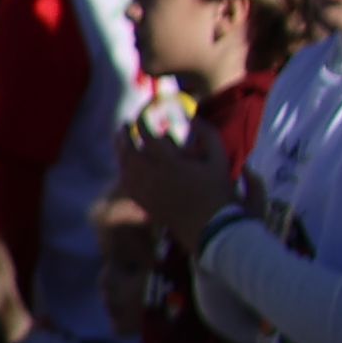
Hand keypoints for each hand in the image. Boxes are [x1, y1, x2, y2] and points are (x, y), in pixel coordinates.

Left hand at [114, 115, 238, 251]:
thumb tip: (193, 118)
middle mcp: (153, 177)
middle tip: (124, 125)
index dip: (141, 123)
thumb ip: (208, 135)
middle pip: (129, 151)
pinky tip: (125, 167)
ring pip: (125, 168)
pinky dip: (123, 171)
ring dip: (121, 152)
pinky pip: (127, 185)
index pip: (148, 136)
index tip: (140, 115)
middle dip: (125, 136)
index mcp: (170, 163)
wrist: (212, 227)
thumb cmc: (219, 191)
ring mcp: (146, 192)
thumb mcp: (220, 160)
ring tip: (122, 143)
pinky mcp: (145, 205)